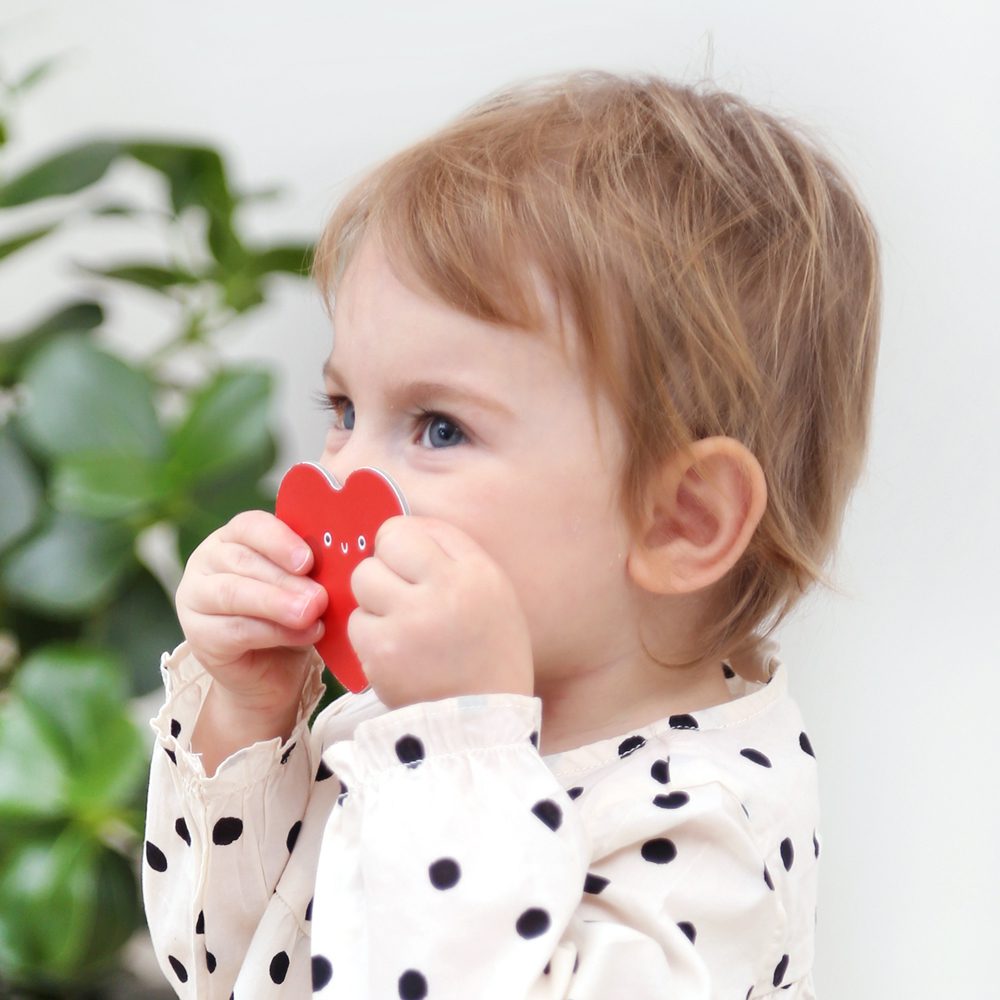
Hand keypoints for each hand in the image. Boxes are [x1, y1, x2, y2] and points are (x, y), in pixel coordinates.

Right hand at [176, 510, 327, 719]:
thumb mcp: (303, 586)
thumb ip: (310, 572)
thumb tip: (336, 565)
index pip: (249, 526)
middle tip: (319, 596)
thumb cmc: (291, 616)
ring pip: (233, 593)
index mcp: (233, 538)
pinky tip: (306, 634)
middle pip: (241, 560)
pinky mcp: (198, 636)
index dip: (279, 540)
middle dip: (284, 578)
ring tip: (311, 614)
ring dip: (277, 604)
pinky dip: (275, 632)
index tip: (308, 560)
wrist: (273, 672)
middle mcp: (206, 562)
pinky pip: (235, 630)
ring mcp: (195, 599)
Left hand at [347, 516, 533, 708]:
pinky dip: (369, 635)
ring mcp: (410, 621)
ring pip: (362, 581)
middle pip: (382, 548)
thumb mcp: (492, 592)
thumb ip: (451, 553)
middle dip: (387, 569)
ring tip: (403, 626)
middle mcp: (444, 589)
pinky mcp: (382, 653)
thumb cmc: (488, 653)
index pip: (412, 526)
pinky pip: (356, 622)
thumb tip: (396, 527)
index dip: (405, 546)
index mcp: (475, 572)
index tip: (414, 567)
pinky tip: (395, 651)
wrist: (484, 725)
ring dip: (375, 601)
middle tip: (406, 598)